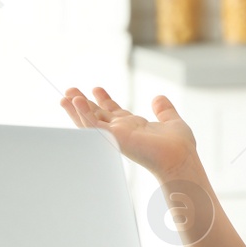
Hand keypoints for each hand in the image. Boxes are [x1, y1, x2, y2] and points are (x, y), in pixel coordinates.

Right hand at [60, 87, 197, 180]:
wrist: (180, 157)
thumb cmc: (179, 146)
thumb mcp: (171, 120)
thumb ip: (164, 109)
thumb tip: (158, 97)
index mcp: (133, 126)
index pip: (113, 111)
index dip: (104, 100)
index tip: (96, 88)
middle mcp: (122, 131)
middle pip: (97, 115)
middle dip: (83, 104)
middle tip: (69, 90)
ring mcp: (116, 135)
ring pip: (90, 121)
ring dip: (76, 109)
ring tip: (65, 96)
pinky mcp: (113, 137)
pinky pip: (93, 125)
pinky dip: (83, 114)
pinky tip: (76, 101)